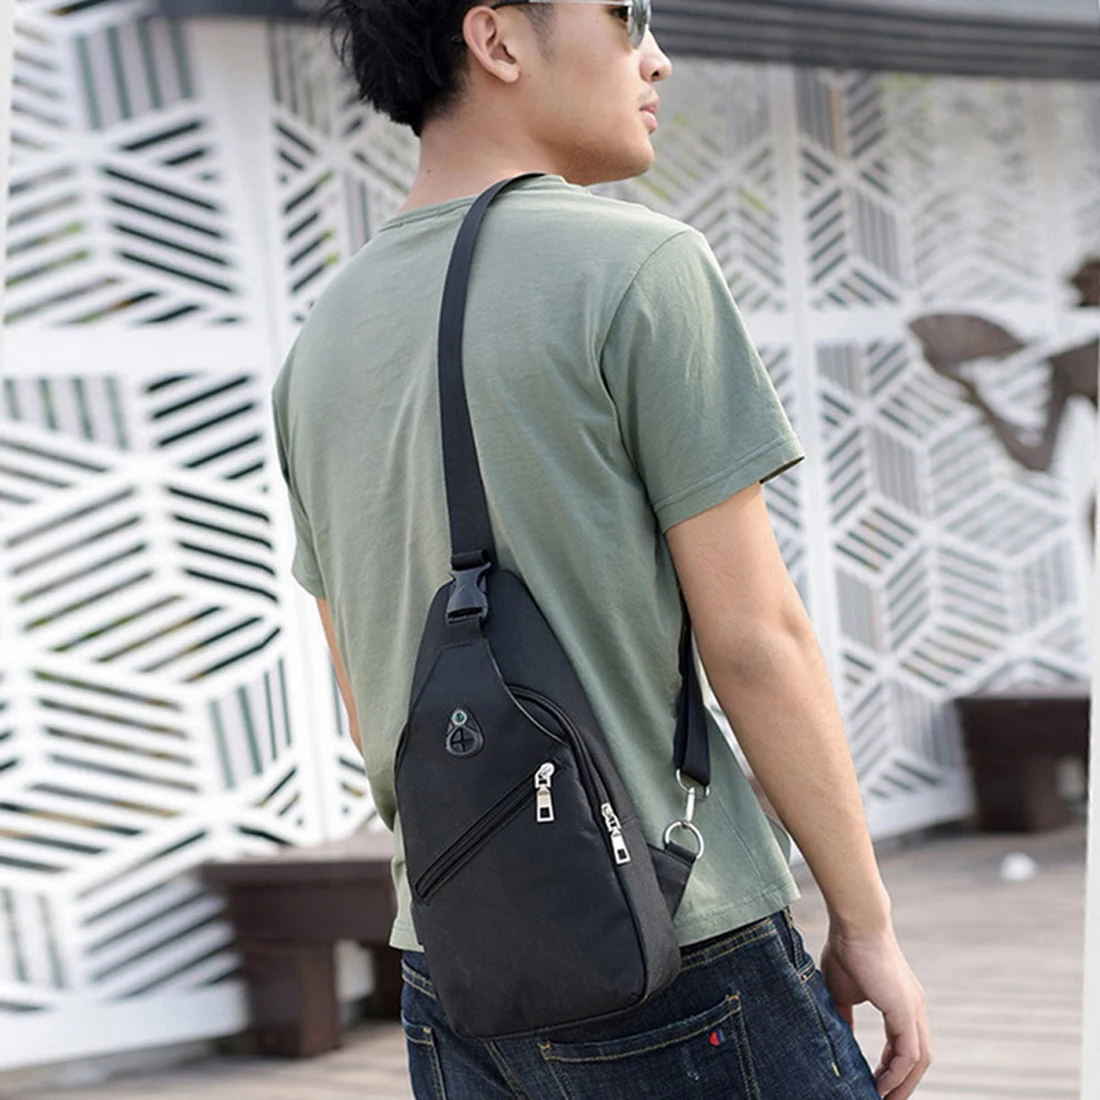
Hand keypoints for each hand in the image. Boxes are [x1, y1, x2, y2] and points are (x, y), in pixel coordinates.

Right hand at [819, 923, 930, 1098]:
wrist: (854, 925)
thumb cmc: (847, 950)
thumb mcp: (841, 991)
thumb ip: (844, 1016)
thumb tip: (839, 1038)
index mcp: (903, 1003)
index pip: (905, 1046)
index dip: (892, 1068)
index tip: (875, 1084)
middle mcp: (915, 1010)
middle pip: (918, 1060)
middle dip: (902, 1084)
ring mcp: (914, 1011)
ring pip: (918, 1062)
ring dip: (902, 1085)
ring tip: (882, 1099)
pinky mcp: (906, 1011)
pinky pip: (908, 1055)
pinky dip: (897, 1074)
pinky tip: (880, 1086)